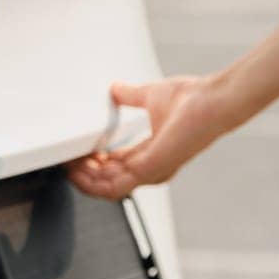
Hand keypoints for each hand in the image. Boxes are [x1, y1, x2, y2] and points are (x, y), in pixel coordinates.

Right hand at [67, 76, 238, 199]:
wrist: (212, 100)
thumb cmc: (193, 100)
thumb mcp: (150, 97)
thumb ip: (130, 96)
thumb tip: (115, 89)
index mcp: (151, 156)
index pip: (114, 169)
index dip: (92, 162)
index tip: (76, 151)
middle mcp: (151, 169)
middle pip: (106, 183)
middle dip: (82, 174)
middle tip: (66, 159)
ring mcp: (151, 172)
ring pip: (106, 189)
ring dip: (84, 180)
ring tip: (68, 164)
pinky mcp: (150, 170)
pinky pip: (114, 187)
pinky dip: (93, 181)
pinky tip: (80, 167)